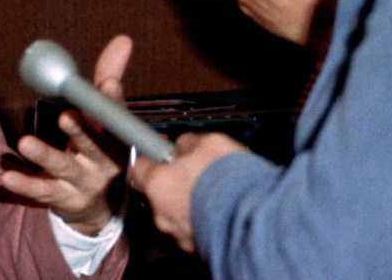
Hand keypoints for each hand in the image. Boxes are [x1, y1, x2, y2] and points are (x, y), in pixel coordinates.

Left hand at [0, 34, 132, 234]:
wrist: (102, 206)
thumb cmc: (101, 147)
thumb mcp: (106, 117)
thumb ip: (109, 77)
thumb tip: (122, 39)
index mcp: (116, 139)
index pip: (117, 118)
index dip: (113, 101)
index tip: (108, 83)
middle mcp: (104, 162)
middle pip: (93, 146)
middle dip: (81, 131)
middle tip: (66, 115)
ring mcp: (83, 183)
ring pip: (64, 168)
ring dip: (45, 155)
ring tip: (25, 142)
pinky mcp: (61, 199)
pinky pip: (42, 191)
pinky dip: (25, 184)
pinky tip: (7, 176)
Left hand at [129, 131, 246, 251]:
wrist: (253, 218)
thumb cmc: (227, 179)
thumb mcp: (207, 142)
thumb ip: (187, 143)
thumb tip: (183, 145)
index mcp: (157, 183)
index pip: (138, 170)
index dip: (150, 161)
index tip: (159, 156)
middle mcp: (161, 213)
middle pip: (159, 194)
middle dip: (175, 185)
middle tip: (196, 174)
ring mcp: (178, 235)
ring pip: (178, 215)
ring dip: (191, 205)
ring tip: (216, 195)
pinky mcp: (197, 249)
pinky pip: (195, 230)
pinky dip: (205, 221)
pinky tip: (223, 212)